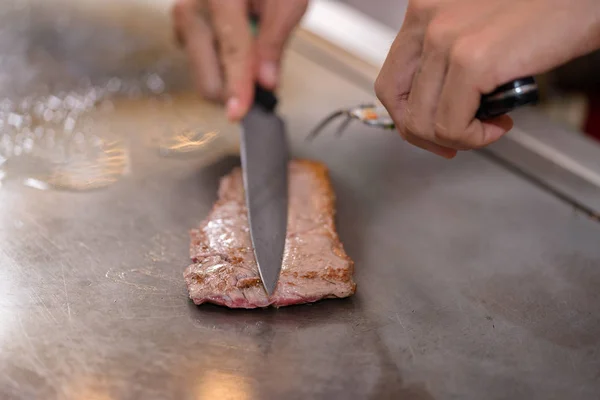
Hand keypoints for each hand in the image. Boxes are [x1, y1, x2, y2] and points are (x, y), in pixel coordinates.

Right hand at [173, 0, 308, 119]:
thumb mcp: (287, 1)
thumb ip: (275, 41)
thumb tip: (266, 82)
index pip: (232, 50)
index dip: (238, 86)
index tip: (239, 113)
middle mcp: (192, 8)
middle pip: (208, 75)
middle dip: (236, 90)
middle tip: (265, 80)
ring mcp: (183, 21)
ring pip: (205, 76)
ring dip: (231, 77)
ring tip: (252, 47)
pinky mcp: (183, 32)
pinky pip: (202, 65)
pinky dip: (223, 67)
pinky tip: (237, 45)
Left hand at [375, 0, 599, 157]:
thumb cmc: (544, 9)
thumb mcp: (476, 27)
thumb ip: (446, 59)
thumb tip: (432, 106)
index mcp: (424, 9)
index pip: (391, 79)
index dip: (407, 115)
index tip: (429, 131)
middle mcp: (427, 18)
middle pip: (396, 102)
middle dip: (421, 134)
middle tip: (451, 143)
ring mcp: (446, 38)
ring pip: (422, 121)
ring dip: (457, 137)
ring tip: (489, 126)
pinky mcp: (472, 60)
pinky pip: (451, 126)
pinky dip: (475, 138)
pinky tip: (500, 124)